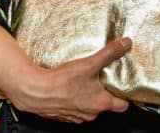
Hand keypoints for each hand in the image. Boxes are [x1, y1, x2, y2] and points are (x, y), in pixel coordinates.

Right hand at [9, 37, 132, 122]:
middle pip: (106, 105)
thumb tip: (125, 44)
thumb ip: (110, 53)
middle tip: (104, 77)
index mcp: (101, 103)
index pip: (123, 106)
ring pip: (90, 107)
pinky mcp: (63, 115)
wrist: (34, 91)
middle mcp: (90, 113)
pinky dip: (75, 99)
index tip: (125, 86)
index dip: (125, 95)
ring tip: (86, 80)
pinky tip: (70, 87)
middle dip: (106, 92)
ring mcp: (76, 116)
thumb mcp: (90, 63)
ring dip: (90, 95)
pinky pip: (75, 108)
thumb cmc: (61, 82)